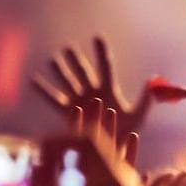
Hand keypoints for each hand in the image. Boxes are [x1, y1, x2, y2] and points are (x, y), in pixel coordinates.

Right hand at [33, 37, 152, 136]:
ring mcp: (79, 101)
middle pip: (83, 71)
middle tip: (67, 47)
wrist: (112, 148)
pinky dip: (43, 90)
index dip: (101, 52)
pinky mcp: (68, 112)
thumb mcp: (139, 115)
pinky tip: (33, 80)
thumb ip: (145, 99)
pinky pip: (53, 99)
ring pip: (68, 81)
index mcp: (110, 90)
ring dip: (60, 71)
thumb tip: (152, 80)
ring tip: (52, 58)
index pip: (105, 66)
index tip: (97, 37)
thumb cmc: (127, 132)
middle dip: (76, 59)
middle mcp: (93, 92)